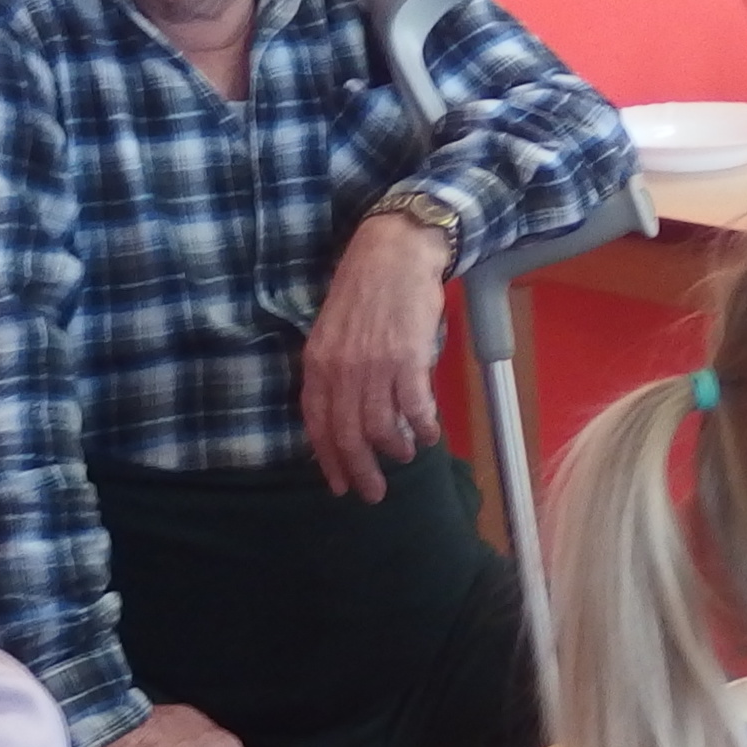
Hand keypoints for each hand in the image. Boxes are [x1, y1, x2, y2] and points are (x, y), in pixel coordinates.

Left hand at [302, 212, 452, 502]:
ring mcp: (374, 367)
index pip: (318, 424)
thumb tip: (347, 413)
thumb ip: (335, 371)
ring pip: (382, 427)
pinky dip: (423, 428)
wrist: (394, 253)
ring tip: (406, 455)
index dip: (328, 459)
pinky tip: (429, 435)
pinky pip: (414, 409)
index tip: (339, 485)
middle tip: (374, 493)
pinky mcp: (408, 360)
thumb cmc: (364, 289)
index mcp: (318, 363)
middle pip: (349, 435)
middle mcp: (341, 370)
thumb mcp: (332, 331)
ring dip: (396, 449)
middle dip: (362, 471)